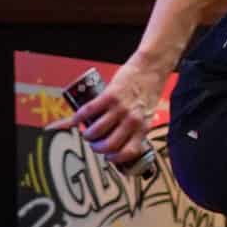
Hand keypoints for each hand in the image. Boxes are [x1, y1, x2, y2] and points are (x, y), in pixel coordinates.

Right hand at [54, 56, 162, 171]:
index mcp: (143, 127)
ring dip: (88, 135)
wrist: (150, 69)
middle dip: (97, 148)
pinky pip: (90, 111)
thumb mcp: (147, 115)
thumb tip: (121, 140)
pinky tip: (77, 119)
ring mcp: (121, 108)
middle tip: (94, 144)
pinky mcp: (110, 95)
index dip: (114, 158)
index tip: (108, 156)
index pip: (128, 152)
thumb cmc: (148, 91)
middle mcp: (132, 120)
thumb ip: (136, 128)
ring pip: (97, 131)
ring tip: (87, 133)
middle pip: (109, 145)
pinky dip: (79, 117)